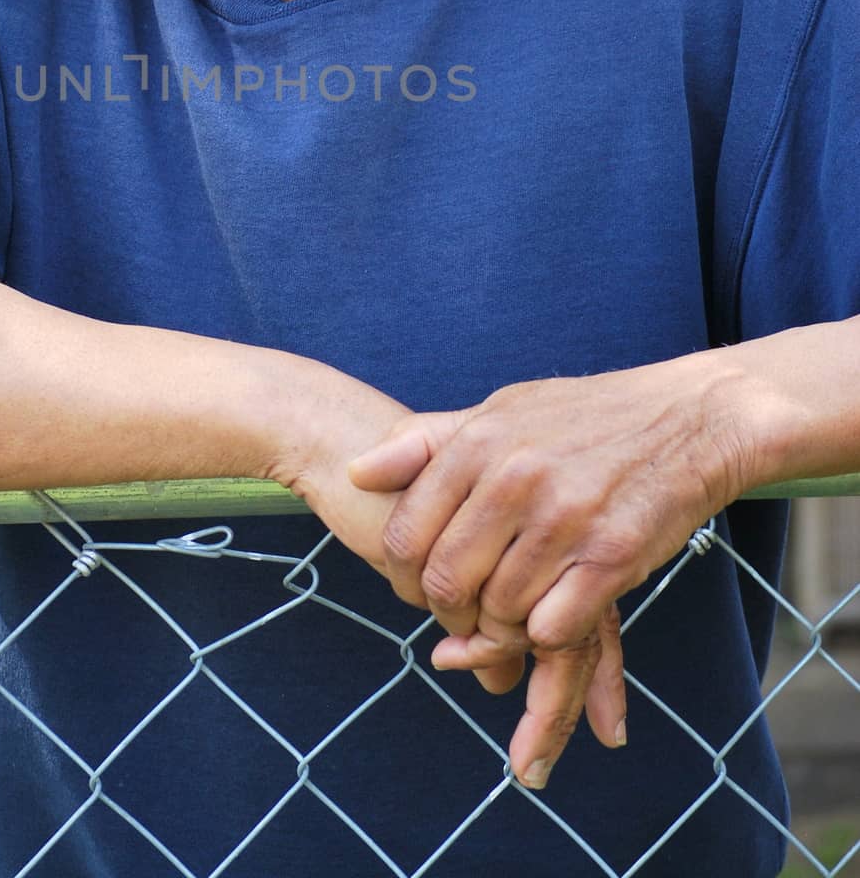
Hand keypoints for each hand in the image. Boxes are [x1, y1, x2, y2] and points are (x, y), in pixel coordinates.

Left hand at [346, 355, 753, 788]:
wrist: (687, 419)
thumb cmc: (585, 418)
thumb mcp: (500, 411)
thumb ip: (425, 443)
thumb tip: (355, 470)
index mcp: (479, 444)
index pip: (406, 536)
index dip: (403, 576)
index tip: (420, 586)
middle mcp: (515, 480)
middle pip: (447, 583)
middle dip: (448, 613)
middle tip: (464, 614)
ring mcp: (565, 519)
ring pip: (498, 612)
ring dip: (500, 628)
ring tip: (511, 611)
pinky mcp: (611, 557)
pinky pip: (552, 627)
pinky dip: (545, 633)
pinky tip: (554, 612)